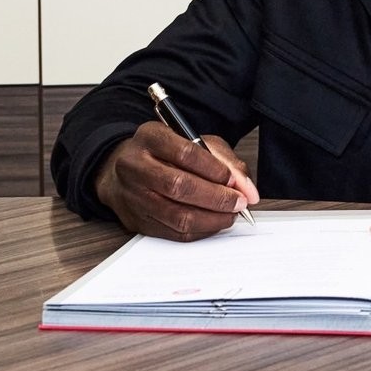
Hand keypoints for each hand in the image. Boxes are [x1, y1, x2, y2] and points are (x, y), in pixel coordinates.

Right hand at [93, 121, 258, 240]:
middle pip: (179, 186)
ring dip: (212, 219)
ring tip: (230, 214)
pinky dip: (200, 231)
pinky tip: (213, 223)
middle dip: (217, 198)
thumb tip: (247, 189)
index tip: (235, 180)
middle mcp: (135, 165)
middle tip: (238, 202)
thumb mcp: (194, 142)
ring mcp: (132, 195)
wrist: (123, 169)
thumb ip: (224, 161)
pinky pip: (173, 233)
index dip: (215, 170)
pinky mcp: (136, 220)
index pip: (185, 153)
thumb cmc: (164, 154)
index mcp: (150, 137)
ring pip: (177, 215)